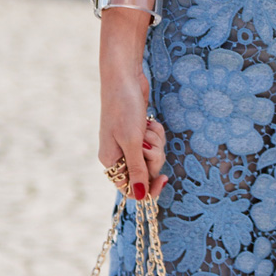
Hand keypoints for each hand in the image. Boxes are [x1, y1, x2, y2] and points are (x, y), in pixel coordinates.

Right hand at [98, 19, 167, 199]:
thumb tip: (140, 198)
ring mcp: (130, 142)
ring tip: (146, 126)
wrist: (124, 76)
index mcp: (111, 162)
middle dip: (154, 156)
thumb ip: (137, 170)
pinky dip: (157, 132)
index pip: (132, 189)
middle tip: (148, 140)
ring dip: (156, 142)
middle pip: (147, 172)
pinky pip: (156, 142)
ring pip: (154, 156)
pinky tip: (150, 121)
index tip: (164, 179)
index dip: (148, 188)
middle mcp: (119, 155)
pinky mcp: (140, 132)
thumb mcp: (132, 141)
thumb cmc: (123, 107)